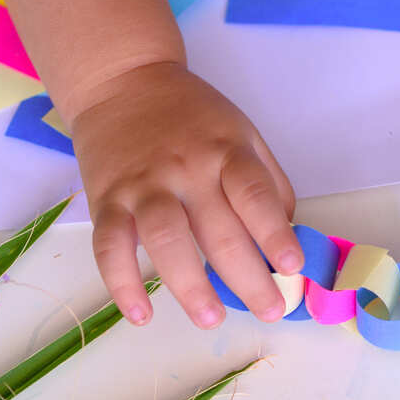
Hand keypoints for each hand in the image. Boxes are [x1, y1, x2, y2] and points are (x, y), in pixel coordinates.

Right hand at [70, 61, 303, 328]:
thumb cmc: (191, 117)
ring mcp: (144, 185)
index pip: (255, 196)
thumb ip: (267, 183)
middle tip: (269, 311)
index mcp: (227, 152)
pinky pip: (110, 246)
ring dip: (189, 285)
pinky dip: (121, 283)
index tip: (292, 267)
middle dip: (247, 278)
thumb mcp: (242, 134)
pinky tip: (141, 314)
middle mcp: (186, 169)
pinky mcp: (106, 199)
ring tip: (211, 319)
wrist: (121, 81)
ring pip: (166, 240)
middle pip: (219, 230)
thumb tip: (286, 237)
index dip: (275, 233)